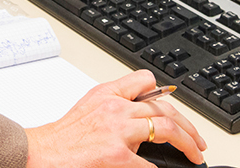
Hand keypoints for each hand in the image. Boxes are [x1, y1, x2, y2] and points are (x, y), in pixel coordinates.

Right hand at [25, 70, 206, 167]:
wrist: (42, 153)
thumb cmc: (62, 138)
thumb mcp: (88, 109)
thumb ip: (114, 107)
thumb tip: (139, 118)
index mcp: (107, 94)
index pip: (145, 80)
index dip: (164, 93)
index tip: (175, 109)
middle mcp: (115, 107)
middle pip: (165, 107)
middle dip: (188, 125)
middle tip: (197, 140)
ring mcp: (118, 131)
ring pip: (167, 127)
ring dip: (188, 143)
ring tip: (194, 154)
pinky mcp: (118, 156)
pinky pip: (151, 162)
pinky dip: (162, 167)